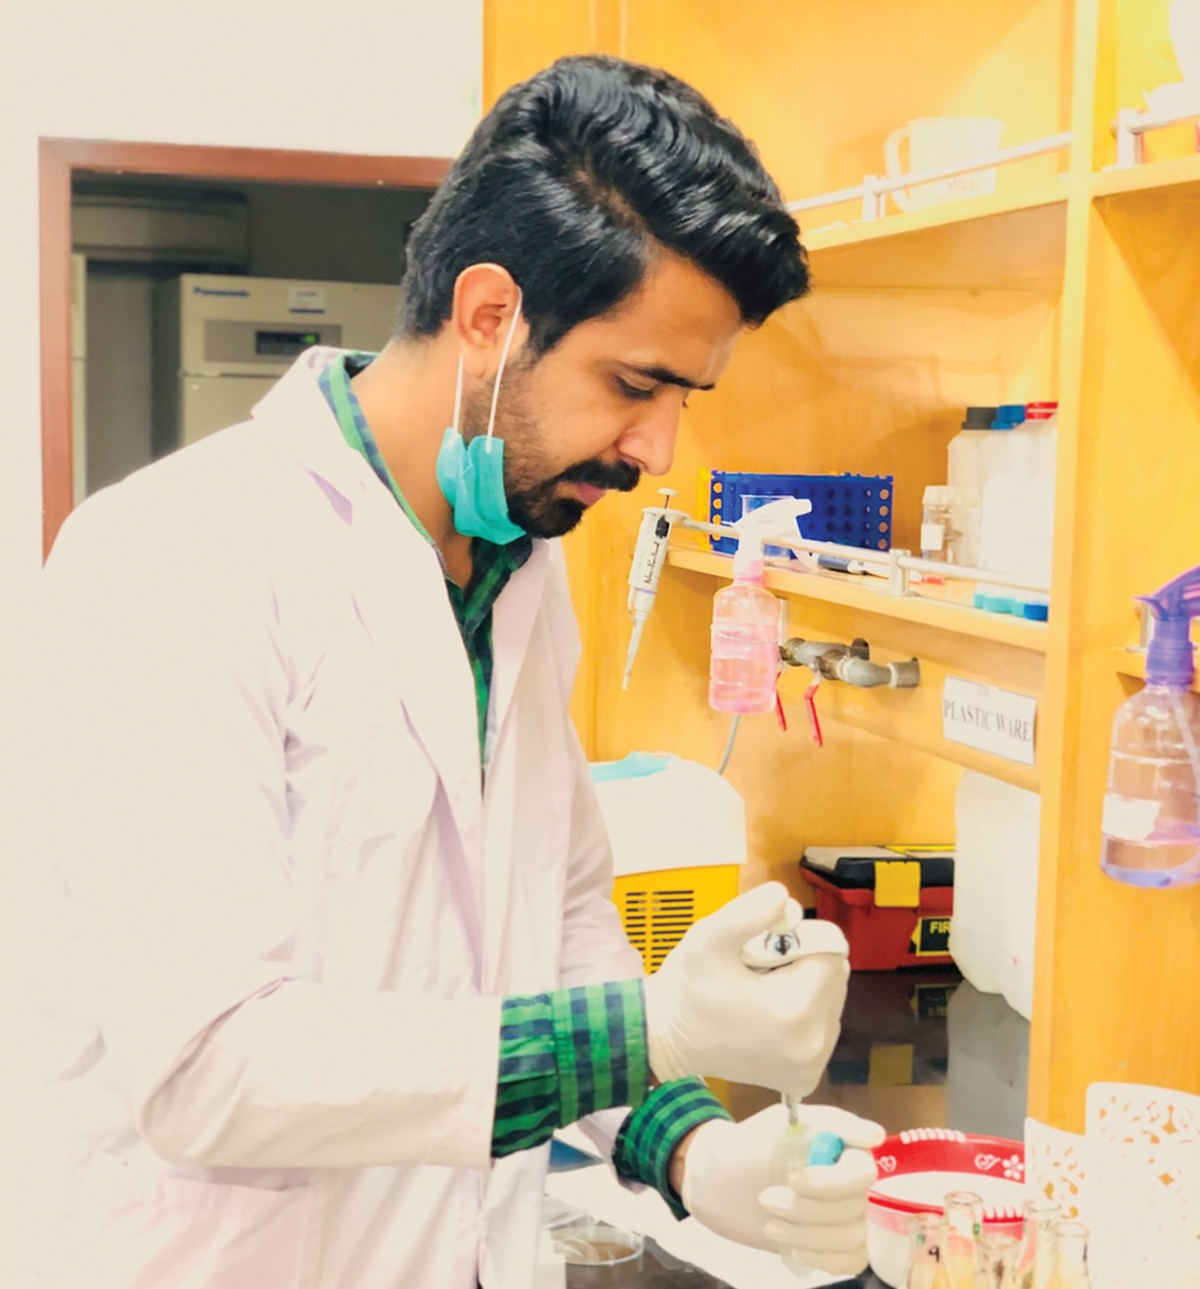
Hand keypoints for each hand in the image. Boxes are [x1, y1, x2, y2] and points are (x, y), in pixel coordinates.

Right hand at [642, 883, 848, 1095]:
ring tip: (759, 991)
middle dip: (803, 961)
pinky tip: (767, 1013)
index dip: (798, 938)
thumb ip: (747, 912)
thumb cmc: (686, 988)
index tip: (762, 947)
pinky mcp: (805, 1078)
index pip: (831, 950)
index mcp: (795, 1010)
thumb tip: (785, 896)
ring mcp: (812, 1066)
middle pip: (835, 975)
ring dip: (804, 985)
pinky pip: (822, 1025)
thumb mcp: (707, 939)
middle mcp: (814, 1045)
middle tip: (758, 968)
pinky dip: (802, 1012)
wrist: (666, 1038)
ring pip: (831, 998)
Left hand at [677, 1103, 883, 1276]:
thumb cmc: (751, 1147)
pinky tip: (796, 1249)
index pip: (863, 1171)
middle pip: (853, 1207)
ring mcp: (848, 1214)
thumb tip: (875, 1134)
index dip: (832, 1182)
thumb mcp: (780, 1123)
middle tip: (766, 1199)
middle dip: (804, 1209)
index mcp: (843, 1147)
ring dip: (806, 1234)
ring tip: (770, 1225)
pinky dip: (823, 1258)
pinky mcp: (837, 1244)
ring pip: (850, 1236)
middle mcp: (852, 1181)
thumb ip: (829, 1122)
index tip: (796, 1180)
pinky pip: (851, 1260)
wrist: (723, 1182)